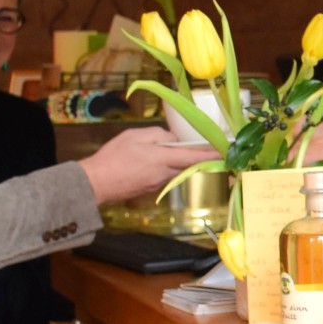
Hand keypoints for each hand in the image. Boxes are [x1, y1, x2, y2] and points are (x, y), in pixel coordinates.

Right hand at [78, 127, 219, 204]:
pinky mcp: (151, 188)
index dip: (212, 154)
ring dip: (178, 160)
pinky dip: (165, 166)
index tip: (226, 151)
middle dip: (200, 156)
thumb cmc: (112, 157)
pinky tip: (152, 161)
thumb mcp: (134, 136)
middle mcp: (164, 174)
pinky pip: (164, 174)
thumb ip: (157, 135)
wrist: (95, 184)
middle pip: (188, 164)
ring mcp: (158, 183)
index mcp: (162, 159)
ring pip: (176, 169)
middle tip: (210, 148)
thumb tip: (171, 139)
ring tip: (170, 150)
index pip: (194, 156)